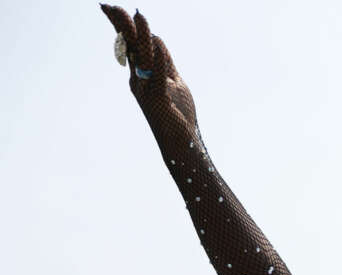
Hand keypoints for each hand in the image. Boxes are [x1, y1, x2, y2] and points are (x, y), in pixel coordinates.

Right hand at [100, 5, 197, 138]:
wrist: (180, 141)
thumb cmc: (177, 113)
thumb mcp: (172, 80)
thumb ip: (165, 60)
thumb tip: (155, 37)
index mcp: (141, 74)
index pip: (130, 45)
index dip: (122, 26)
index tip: (110, 8)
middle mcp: (139, 79)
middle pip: (130, 47)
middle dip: (122, 26)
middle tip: (110, 6)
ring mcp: (147, 89)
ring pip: (144, 58)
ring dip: (142, 36)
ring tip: (138, 15)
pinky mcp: (159, 99)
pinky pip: (158, 77)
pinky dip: (159, 60)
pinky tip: (157, 44)